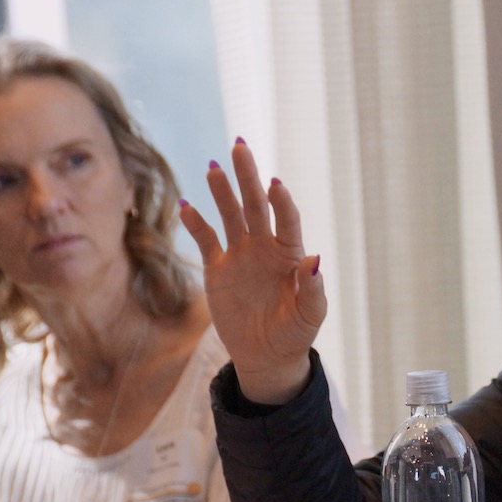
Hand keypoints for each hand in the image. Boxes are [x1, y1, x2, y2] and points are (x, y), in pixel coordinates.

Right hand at [179, 141, 325, 403]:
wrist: (267, 355)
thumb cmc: (295, 333)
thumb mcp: (310, 315)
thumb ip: (312, 289)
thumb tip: (315, 259)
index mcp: (290, 254)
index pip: (287, 219)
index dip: (282, 202)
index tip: (275, 184)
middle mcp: (265, 247)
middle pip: (256, 205)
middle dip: (248, 177)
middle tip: (240, 146)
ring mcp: (241, 255)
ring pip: (230, 216)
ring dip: (222, 192)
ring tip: (213, 168)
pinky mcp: (218, 269)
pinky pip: (206, 241)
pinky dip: (196, 224)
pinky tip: (186, 206)